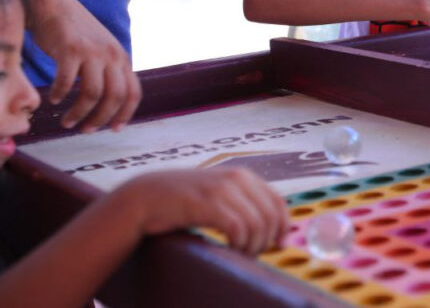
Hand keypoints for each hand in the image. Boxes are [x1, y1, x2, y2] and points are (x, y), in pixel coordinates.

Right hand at [28, 0, 139, 131]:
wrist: (56, 7)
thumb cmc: (78, 35)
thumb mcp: (103, 52)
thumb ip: (110, 72)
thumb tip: (112, 105)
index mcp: (123, 59)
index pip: (133, 93)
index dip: (125, 114)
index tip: (113, 129)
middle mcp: (112, 55)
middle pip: (114, 97)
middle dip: (100, 119)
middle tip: (85, 130)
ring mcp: (92, 52)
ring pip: (91, 94)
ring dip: (78, 113)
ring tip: (67, 121)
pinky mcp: (71, 49)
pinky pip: (66, 81)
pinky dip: (60, 94)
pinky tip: (54, 99)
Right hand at [115, 168, 287, 254]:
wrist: (146, 196)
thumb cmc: (183, 202)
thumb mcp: (218, 195)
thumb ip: (242, 203)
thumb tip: (271, 229)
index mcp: (243, 176)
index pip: (277, 201)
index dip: (283, 225)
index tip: (280, 244)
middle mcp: (236, 178)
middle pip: (269, 215)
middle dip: (266, 240)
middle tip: (251, 254)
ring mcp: (221, 189)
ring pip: (256, 223)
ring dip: (251, 245)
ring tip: (239, 253)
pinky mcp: (207, 203)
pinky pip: (237, 227)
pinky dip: (238, 243)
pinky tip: (229, 249)